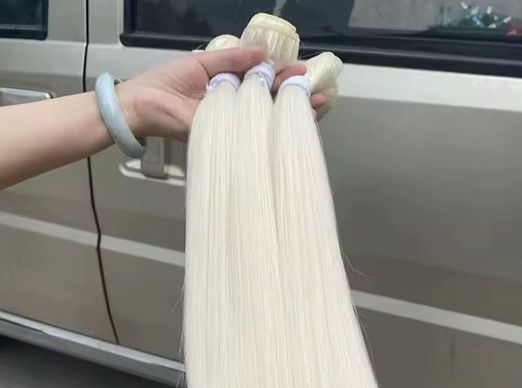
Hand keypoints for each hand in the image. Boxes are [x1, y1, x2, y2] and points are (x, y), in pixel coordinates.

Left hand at [118, 47, 326, 140]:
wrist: (143, 105)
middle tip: (316, 93)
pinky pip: (247, 134)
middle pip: (267, 101)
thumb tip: (263, 54)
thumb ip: (233, 59)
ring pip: (262, 119)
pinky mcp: (223, 138)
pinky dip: (265, 130)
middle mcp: (233, 107)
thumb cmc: (168, 82)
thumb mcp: (204, 62)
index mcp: (228, 87)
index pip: (261, 81)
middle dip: (291, 96)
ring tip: (312, 109)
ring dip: (286, 115)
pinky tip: (284, 126)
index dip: (282, 77)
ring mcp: (229, 124)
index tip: (303, 72)